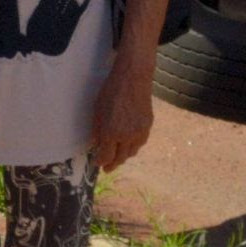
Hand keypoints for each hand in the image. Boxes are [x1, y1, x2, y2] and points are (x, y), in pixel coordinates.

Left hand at [90, 54, 154, 170]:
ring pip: (132, 152)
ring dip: (123, 156)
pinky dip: (133, 147)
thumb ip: (97, 130)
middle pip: (120, 158)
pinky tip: (128, 144)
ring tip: (117, 156)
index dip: (100, 162)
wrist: (133, 79)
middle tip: (106, 167)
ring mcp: (139, 132)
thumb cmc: (110, 92)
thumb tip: (96, 144)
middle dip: (112, 164)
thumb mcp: (97, 111)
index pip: (105, 156)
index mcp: (110, 133)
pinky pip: (140, 143)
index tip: (97, 163)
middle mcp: (126, 136)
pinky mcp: (148, 126)